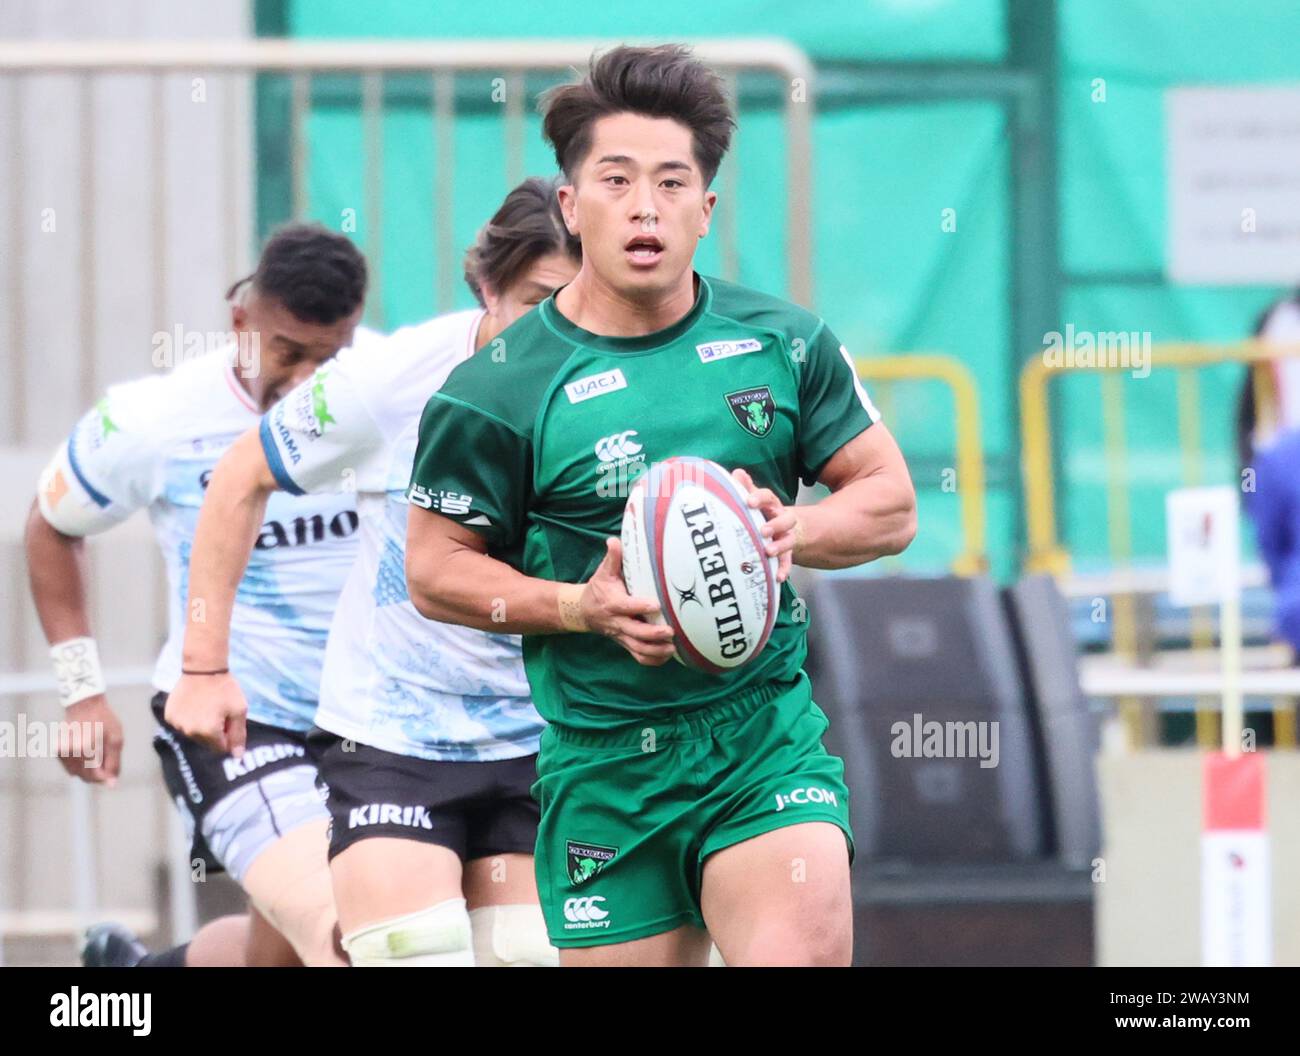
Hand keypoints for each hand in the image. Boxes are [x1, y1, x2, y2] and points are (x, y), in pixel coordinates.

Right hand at [57, 695, 123, 785]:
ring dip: (89, 769)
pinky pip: (71, 767)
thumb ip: (113, 763)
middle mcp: (69, 751)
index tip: (111, 771)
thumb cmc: (104, 720)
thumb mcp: (116, 740)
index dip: (106, 776)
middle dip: (98, 773)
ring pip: (77, 774)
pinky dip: (80, 764)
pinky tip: (87, 751)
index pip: (95, 776)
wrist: (84, 704)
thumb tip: (111, 785)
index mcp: (85, 748)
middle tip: (106, 759)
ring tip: (97, 752)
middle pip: (85, 777)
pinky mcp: (57, 751)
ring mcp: (61, 752)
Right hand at [165, 672, 247, 755]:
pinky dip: (189, 719)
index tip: (229, 721)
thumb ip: (238, 735)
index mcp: (208, 732)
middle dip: (215, 732)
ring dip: (201, 726)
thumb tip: (237, 757)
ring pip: (194, 734)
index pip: (221, 748)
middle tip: (219, 712)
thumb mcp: (239, 710)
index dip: (228, 736)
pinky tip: (195, 704)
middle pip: (206, 743)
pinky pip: (183, 725)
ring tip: (207, 706)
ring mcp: (177, 724)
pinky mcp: (169, 716)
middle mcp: (190, 731)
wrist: (203, 668)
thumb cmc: (225, 689)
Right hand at [580, 538, 676, 665]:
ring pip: (638, 649)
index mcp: (612, 603)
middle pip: (634, 633)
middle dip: (653, 634)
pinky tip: (667, 655)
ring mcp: (622, 636)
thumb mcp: (603, 572)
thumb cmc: (599, 589)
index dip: (640, 607)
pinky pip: (639, 657)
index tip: (657, 604)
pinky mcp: (626, 644)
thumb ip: (612, 558)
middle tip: (670, 631)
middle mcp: (617, 622)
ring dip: (655, 650)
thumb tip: (614, 541)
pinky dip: (653, 659)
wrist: (583, 611)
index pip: (626, 607)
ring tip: (672, 647)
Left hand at [731, 468, 796, 582]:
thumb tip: (737, 473)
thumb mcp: (754, 500)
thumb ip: (745, 488)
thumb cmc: (761, 513)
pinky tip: (779, 577)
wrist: (782, 528)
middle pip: (785, 519)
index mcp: (771, 505)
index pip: (768, 497)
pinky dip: (784, 569)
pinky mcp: (787, 553)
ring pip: (788, 540)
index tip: (749, 501)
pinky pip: (788, 561)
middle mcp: (782, 519)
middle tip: (763, 530)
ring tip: (769, 551)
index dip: (760, 498)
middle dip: (775, 525)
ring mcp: (786, 537)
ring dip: (780, 546)